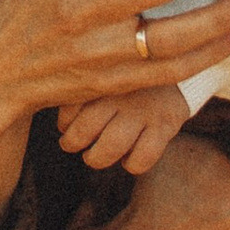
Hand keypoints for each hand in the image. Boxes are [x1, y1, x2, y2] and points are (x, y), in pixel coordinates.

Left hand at [57, 82, 193, 175]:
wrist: (175, 65)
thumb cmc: (127, 76)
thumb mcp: (105, 70)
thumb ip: (81, 85)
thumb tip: (54, 115)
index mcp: (101, 77)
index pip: (69, 108)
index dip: (64, 124)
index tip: (66, 126)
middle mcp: (121, 93)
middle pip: (85, 130)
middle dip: (72, 144)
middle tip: (72, 144)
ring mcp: (143, 110)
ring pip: (110, 147)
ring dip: (96, 158)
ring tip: (94, 155)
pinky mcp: (165, 125)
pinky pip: (142, 158)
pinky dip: (131, 164)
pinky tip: (128, 157)